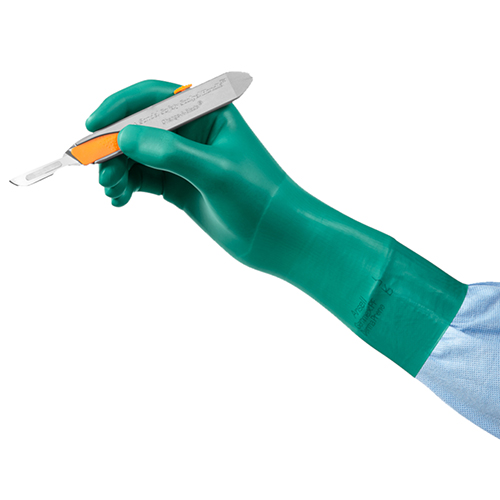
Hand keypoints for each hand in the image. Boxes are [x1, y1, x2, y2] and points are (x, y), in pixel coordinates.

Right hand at [86, 79, 288, 261]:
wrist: (277, 236)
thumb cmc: (258, 197)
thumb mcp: (215, 172)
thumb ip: (171, 152)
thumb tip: (124, 137)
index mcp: (208, 113)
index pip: (154, 97)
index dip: (119, 108)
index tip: (92, 126)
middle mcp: (193, 132)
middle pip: (139, 128)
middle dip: (114, 148)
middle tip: (101, 174)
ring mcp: (185, 160)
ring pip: (137, 156)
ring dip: (118, 170)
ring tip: (111, 192)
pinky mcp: (181, 186)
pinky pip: (144, 179)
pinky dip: (128, 186)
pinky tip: (120, 201)